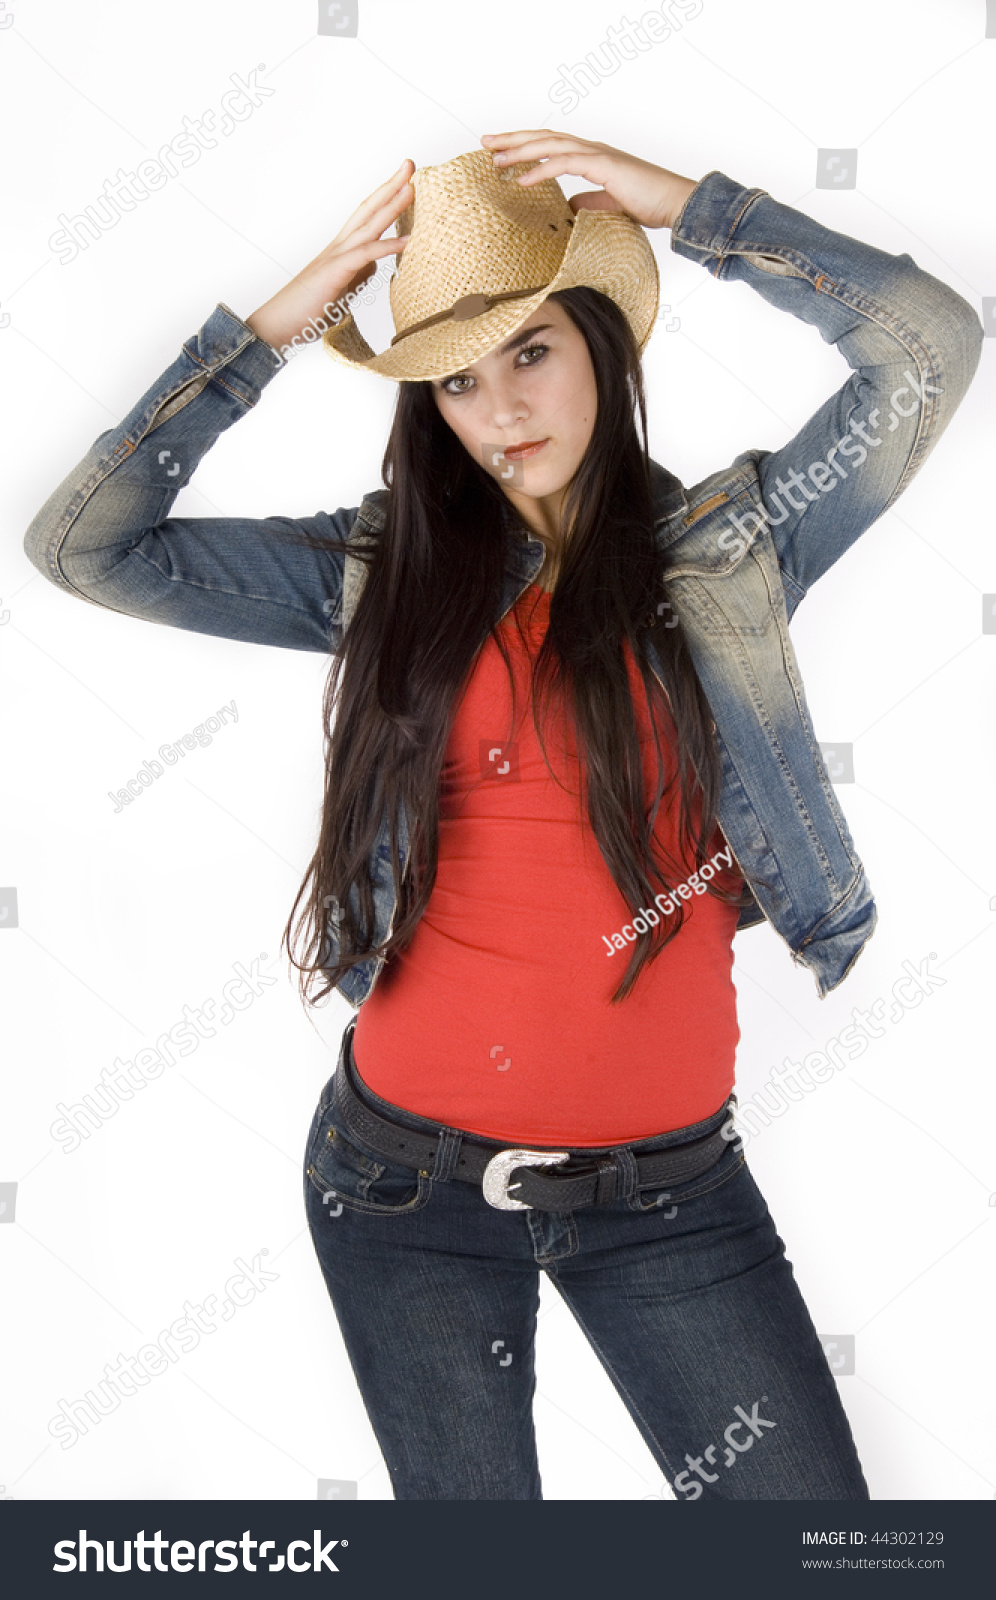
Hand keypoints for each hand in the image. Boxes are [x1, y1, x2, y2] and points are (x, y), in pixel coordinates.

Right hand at [246, 160, 413, 351]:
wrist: (278, 324)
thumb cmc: (306, 310)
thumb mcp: (342, 290)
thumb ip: (358, 274)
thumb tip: (374, 264)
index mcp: (341, 250)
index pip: (367, 217)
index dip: (386, 198)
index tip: (405, 183)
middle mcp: (339, 247)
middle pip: (368, 209)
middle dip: (391, 186)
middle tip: (410, 165)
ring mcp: (336, 256)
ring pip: (368, 224)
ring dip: (391, 204)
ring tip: (412, 187)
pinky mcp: (335, 271)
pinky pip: (365, 254)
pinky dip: (387, 246)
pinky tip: (407, 240)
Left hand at [480, 130, 697, 231]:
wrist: (676, 203)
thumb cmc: (648, 204)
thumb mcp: (608, 206)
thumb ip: (588, 202)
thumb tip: (569, 207)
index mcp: (591, 155)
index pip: (550, 144)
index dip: (524, 144)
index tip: (499, 150)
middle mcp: (591, 149)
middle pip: (544, 137)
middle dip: (513, 139)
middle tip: (485, 142)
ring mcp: (598, 154)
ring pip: (550, 145)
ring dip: (521, 151)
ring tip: (496, 159)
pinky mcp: (604, 166)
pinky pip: (565, 164)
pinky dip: (541, 169)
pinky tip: (522, 179)